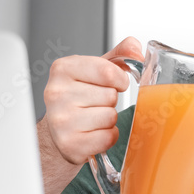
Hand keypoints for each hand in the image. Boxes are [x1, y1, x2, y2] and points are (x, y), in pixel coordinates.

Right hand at [40, 37, 142, 165]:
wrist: (57, 130)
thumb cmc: (78, 97)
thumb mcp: (95, 69)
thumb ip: (119, 55)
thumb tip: (136, 50)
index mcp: (63, 69)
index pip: (107, 71)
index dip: (119, 80)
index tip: (115, 83)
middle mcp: (56, 93)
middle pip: (110, 96)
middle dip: (110, 101)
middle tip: (94, 104)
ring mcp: (61, 120)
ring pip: (110, 117)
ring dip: (109, 120)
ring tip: (92, 118)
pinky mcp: (69, 144)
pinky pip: (108, 137)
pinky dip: (107, 137)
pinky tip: (93, 133)